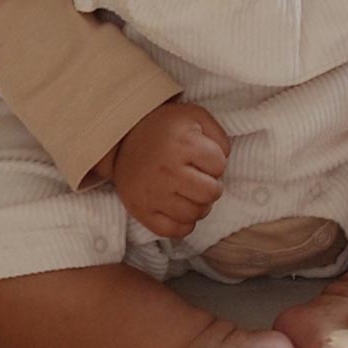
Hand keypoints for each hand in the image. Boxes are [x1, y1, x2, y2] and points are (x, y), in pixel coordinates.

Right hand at [107, 102, 230, 237]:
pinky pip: (172, 230)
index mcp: (182, 145)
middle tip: (200, 179)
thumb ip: (218, 135)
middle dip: (211, 186)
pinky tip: (180, 208)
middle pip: (210, 193)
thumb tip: (226, 159)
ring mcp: (152, 193)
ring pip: (194, 214)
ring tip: (190, 192)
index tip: (202, 158)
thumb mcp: (195, 117)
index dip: (216, 162)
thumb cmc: (164, 127)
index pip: (219, 165)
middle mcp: (166, 171)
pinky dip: (182, 224)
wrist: (121, 138)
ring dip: (199, 205)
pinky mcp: (140, 210)